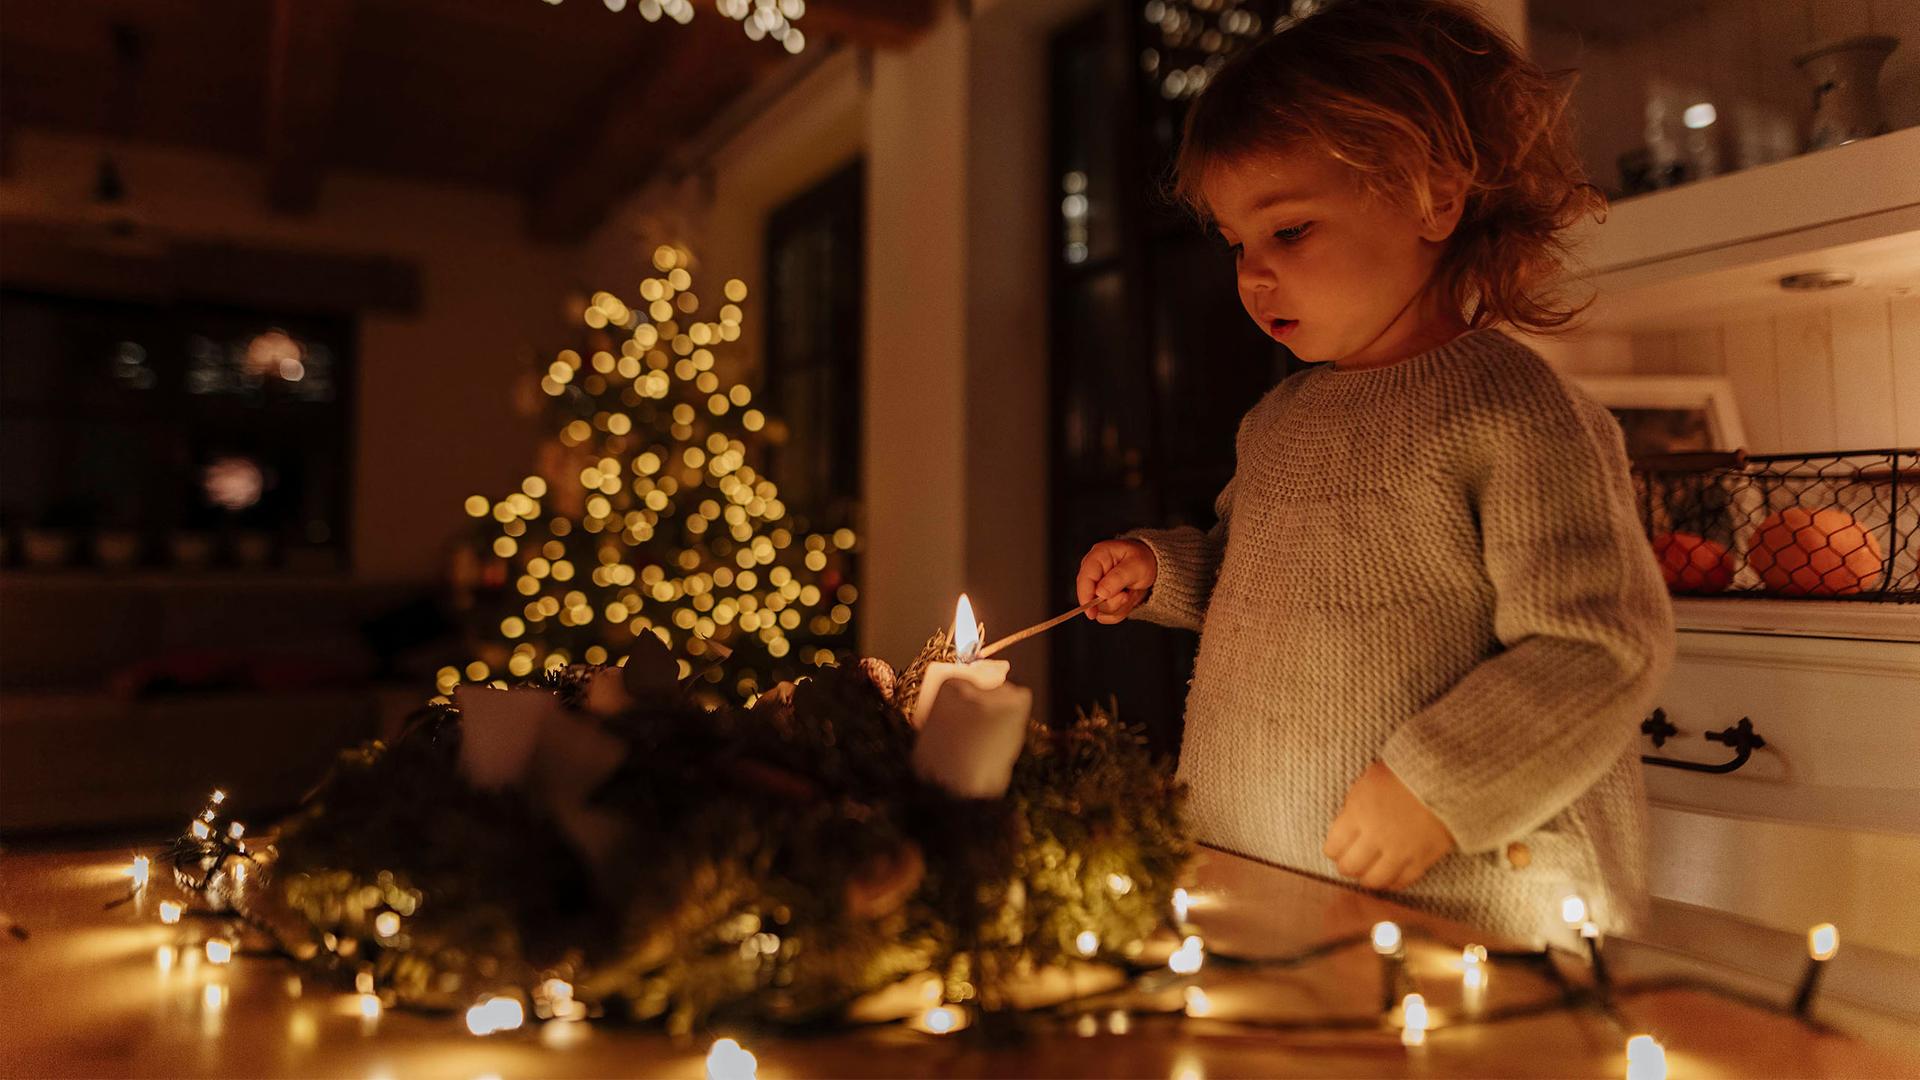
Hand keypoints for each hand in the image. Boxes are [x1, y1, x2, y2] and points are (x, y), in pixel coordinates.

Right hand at [1075, 540, 1155, 623]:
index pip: (1084, 580)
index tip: (1092, 613)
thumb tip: (1100, 593)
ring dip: (1120, 606)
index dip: (1086, 598)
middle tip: (1127, 594)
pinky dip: (1121, 610)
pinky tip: (1127, 598)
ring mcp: (1096, 586)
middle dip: (1113, 602)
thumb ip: (1118, 578)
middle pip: (1091, 598)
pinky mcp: (1101, 599)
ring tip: (1130, 592)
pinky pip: (1107, 615)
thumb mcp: (1136, 566)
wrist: (1151, 566)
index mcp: (1097, 557)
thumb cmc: (1142, 560)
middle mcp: (1093, 572)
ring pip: (1101, 610)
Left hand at [1323, 761, 1455, 891]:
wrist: (1446, 778)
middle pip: (1350, 867)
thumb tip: (1344, 831)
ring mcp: (1400, 851)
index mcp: (1358, 814)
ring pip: (1374, 881)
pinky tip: (1389, 876)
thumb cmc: (1404, 774)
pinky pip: (1402, 882)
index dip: (1333, 849)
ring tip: (1368, 871)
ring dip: (1367, 878)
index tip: (1337, 848)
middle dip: (1347, 866)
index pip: (1333, 847)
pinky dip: (1392, 882)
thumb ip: (1353, 808)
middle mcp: (1376, 837)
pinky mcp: (1422, 860)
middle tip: (1350, 862)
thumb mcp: (1367, 782)